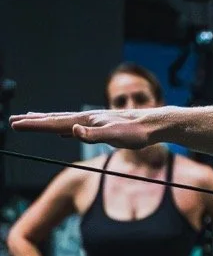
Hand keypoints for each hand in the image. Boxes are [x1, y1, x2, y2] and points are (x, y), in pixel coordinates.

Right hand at [11, 108, 158, 148]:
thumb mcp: (115, 137)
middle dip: (33, 121)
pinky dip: (64, 127)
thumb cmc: (137, 133)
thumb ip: (93, 134)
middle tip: (12, 120)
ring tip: (31, 120)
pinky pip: (75, 127)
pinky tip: (64, 130)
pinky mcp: (101, 126)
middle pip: (54, 119)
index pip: (54, 123)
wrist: (155, 125)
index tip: (14, 124)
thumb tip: (71, 130)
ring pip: (63, 121)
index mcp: (86, 121)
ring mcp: (93, 121)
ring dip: (46, 121)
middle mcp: (87, 119)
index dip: (33, 125)